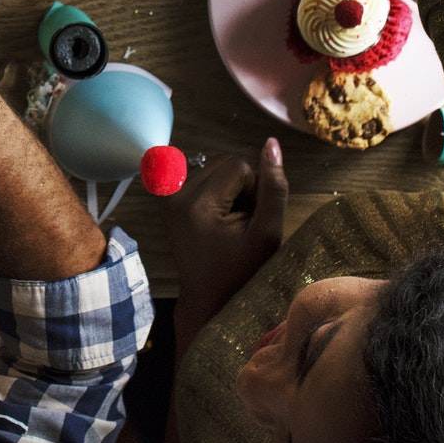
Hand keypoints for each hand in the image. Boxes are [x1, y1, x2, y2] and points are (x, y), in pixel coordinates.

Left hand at [166, 142, 287, 323]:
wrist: (208, 301)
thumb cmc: (243, 273)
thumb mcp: (267, 234)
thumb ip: (273, 189)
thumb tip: (271, 142)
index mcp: (197, 202)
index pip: (239, 165)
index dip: (255, 189)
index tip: (253, 220)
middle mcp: (176, 193)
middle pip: (224, 163)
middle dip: (242, 187)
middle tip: (244, 224)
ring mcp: (170, 197)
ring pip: (214, 169)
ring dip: (231, 190)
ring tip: (232, 225)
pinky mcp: (170, 201)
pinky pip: (203, 180)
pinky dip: (217, 194)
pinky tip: (219, 221)